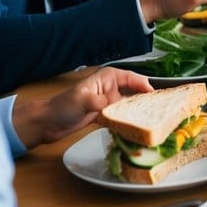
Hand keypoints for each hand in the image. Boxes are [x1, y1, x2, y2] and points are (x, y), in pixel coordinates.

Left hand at [12, 67, 152, 149]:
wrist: (46, 123)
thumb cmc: (61, 106)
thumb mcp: (82, 101)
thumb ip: (100, 101)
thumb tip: (116, 105)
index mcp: (107, 78)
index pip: (133, 78)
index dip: (146, 85)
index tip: (156, 96)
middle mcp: (111, 88)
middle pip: (135, 91)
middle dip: (146, 99)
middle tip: (160, 109)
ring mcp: (108, 102)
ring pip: (130, 105)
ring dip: (138, 112)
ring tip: (151, 120)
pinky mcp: (105, 115)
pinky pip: (122, 117)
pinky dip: (128, 122)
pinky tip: (136, 129)